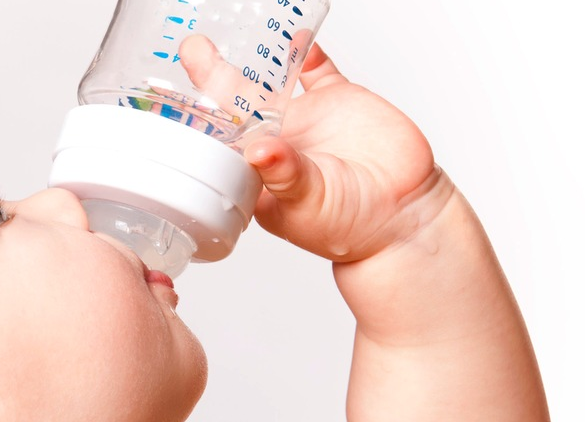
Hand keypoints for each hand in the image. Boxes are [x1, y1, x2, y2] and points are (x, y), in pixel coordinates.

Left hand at [187, 42, 445, 261]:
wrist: (404, 215)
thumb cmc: (348, 226)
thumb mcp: (308, 203)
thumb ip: (283, 174)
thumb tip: (259, 150)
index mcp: (256, 171)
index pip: (220, 139)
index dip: (202, 118)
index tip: (179, 96)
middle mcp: (276, 142)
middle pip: (237, 104)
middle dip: (213, 76)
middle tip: (193, 47)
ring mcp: (305, 120)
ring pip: (272, 82)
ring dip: (256, 59)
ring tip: (235, 32)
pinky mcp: (337, 102)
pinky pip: (316, 70)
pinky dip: (303, 52)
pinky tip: (291, 36)